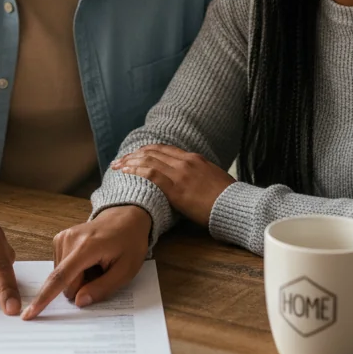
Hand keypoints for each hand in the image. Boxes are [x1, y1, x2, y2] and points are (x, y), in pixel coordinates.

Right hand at [20, 205, 150, 319]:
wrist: (126, 218)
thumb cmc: (129, 243)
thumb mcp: (125, 270)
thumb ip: (102, 288)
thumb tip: (78, 302)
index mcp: (86, 247)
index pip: (61, 277)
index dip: (44, 298)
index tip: (29, 314)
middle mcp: (69, 239)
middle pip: (64, 282)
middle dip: (81, 286)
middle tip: (101, 272)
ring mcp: (62, 237)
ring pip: (62, 277)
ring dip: (79, 278)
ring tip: (96, 263)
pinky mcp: (59, 239)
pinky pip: (61, 268)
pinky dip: (75, 270)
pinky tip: (88, 259)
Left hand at [109, 145, 233, 225]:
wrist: (235, 205)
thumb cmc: (227, 198)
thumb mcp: (213, 179)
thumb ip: (198, 175)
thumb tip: (189, 181)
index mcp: (194, 159)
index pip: (165, 149)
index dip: (148, 150)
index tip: (136, 154)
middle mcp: (185, 161)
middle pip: (153, 152)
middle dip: (134, 154)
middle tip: (120, 159)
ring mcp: (180, 173)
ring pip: (149, 160)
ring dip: (130, 161)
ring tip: (117, 165)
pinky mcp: (177, 187)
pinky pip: (151, 174)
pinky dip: (136, 170)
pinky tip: (126, 171)